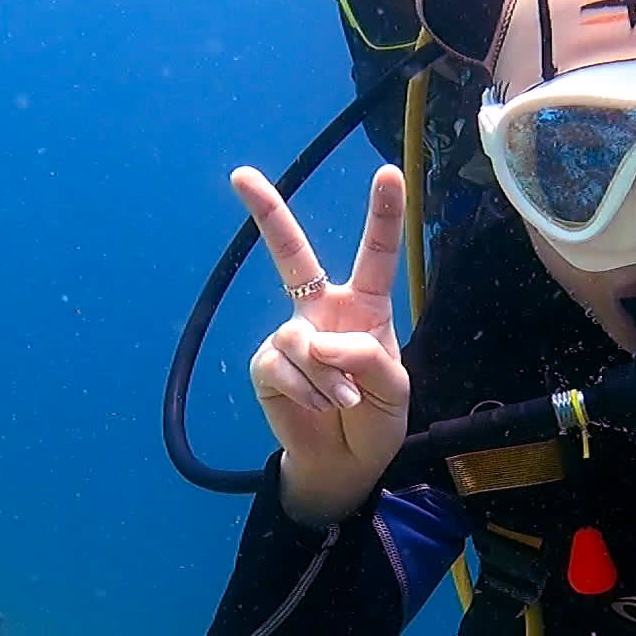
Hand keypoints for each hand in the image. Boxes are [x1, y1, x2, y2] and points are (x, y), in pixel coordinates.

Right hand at [231, 163, 411, 524]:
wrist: (345, 463)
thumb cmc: (375, 419)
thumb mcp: (394, 389)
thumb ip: (366, 356)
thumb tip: (315, 341)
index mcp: (364, 306)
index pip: (375, 254)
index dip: (383, 214)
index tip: (388, 173)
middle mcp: (322, 311)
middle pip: (292, 254)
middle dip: (268, 212)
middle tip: (241, 175)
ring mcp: (290, 336)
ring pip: (302, 340)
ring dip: (328, 378)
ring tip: (344, 401)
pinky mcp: (266, 364)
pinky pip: (282, 367)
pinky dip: (307, 392)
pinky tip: (318, 406)